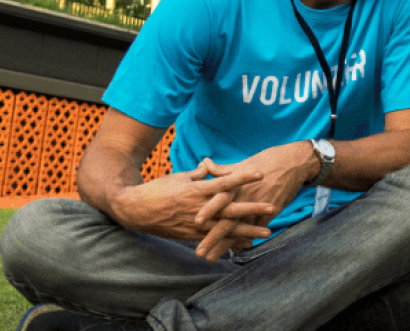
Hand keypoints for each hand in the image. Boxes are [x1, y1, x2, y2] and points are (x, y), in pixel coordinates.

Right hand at [109, 159, 275, 243]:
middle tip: (272, 206)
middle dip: (252, 208)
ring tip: (267, 232)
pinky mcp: (192, 235)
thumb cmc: (158, 189)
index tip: (260, 173)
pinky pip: (215, 240)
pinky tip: (246, 244)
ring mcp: (196, 224)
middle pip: (231, 208)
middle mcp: (199, 208)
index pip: (224, 182)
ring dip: (248, 230)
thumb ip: (198, 174)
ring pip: (227, 228)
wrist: (137, 211)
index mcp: (196, 189)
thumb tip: (210, 166)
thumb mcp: (179, 177)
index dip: (243, 177)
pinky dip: (231, 242)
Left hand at [191, 141, 319, 260]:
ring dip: (225, 245)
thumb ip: (221, 169)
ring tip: (211, 258)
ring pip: (240, 230)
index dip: (208, 210)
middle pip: (227, 220)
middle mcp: (246, 197)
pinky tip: (236, 251)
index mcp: (236, 184)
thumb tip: (203, 162)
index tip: (196, 223)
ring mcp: (259, 206)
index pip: (220, 199)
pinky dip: (246, 240)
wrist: (293, 163)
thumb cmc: (266, 161)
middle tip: (199, 253)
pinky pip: (257, 229)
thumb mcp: (242, 164)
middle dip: (212, 238)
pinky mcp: (271, 212)